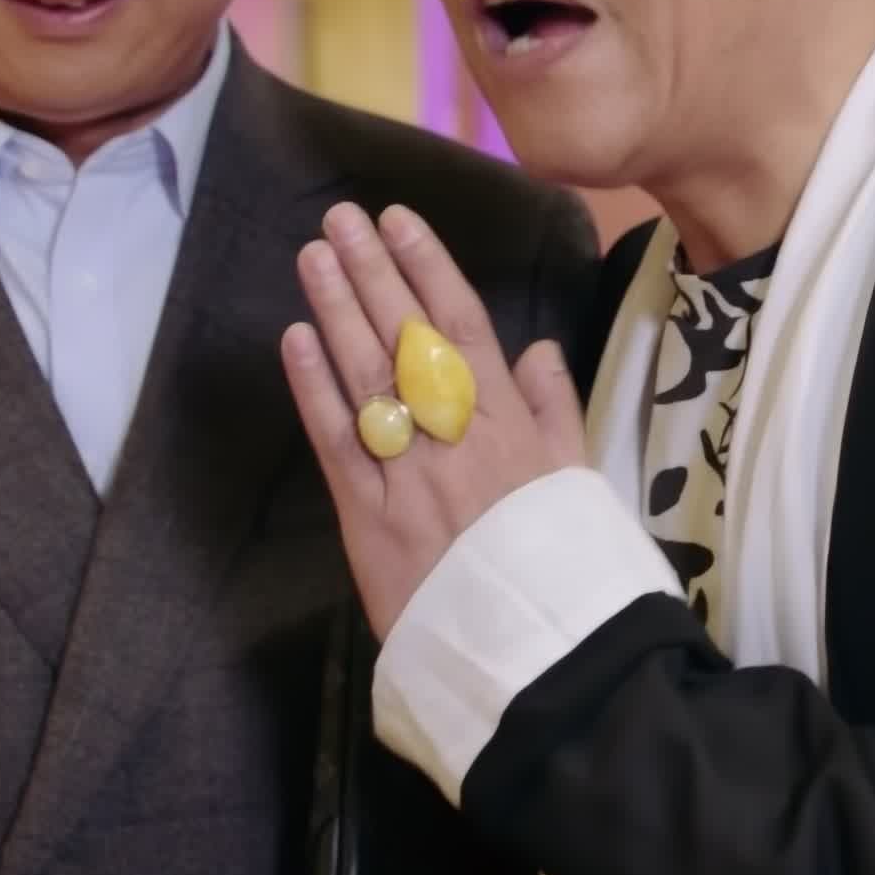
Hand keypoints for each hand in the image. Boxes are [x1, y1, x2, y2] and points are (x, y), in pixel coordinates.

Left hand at [283, 202, 587, 638]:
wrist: (540, 656)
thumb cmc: (565, 570)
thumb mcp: (580, 484)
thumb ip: (556, 412)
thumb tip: (537, 348)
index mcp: (509, 423)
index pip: (463, 325)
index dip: (427, 267)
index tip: (398, 220)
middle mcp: (455, 434)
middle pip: (405, 336)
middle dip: (371, 272)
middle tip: (339, 218)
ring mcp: (408, 474)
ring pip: (366, 376)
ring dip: (335, 310)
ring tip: (312, 257)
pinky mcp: (369, 520)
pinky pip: (337, 442)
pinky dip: (314, 388)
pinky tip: (294, 339)